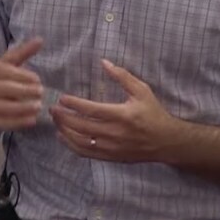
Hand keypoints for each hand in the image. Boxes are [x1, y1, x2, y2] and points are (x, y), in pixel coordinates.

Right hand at [0, 37, 44, 133]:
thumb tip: (40, 40)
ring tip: (38, 107)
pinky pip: (0, 122)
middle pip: (4, 89)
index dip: (23, 76)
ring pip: (3, 107)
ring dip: (23, 108)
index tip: (38, 81)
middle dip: (25, 91)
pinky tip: (31, 120)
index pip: (5, 71)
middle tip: (41, 93)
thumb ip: (22, 52)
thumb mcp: (6, 64)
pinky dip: (17, 122)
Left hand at [50, 59, 179, 162]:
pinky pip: (85, 153)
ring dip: (64, 131)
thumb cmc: (154, 113)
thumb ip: (122, 76)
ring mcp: (111, 148)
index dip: (74, 104)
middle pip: (81, 127)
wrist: (166, 141)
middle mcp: (115, 133)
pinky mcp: (110, 157)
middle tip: (53, 109)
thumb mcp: (142, 90)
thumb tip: (104, 62)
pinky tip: (63, 136)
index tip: (62, 98)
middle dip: (64, 117)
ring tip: (56, 121)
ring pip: (80, 142)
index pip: (91, 110)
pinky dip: (71, 145)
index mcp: (122, 115)